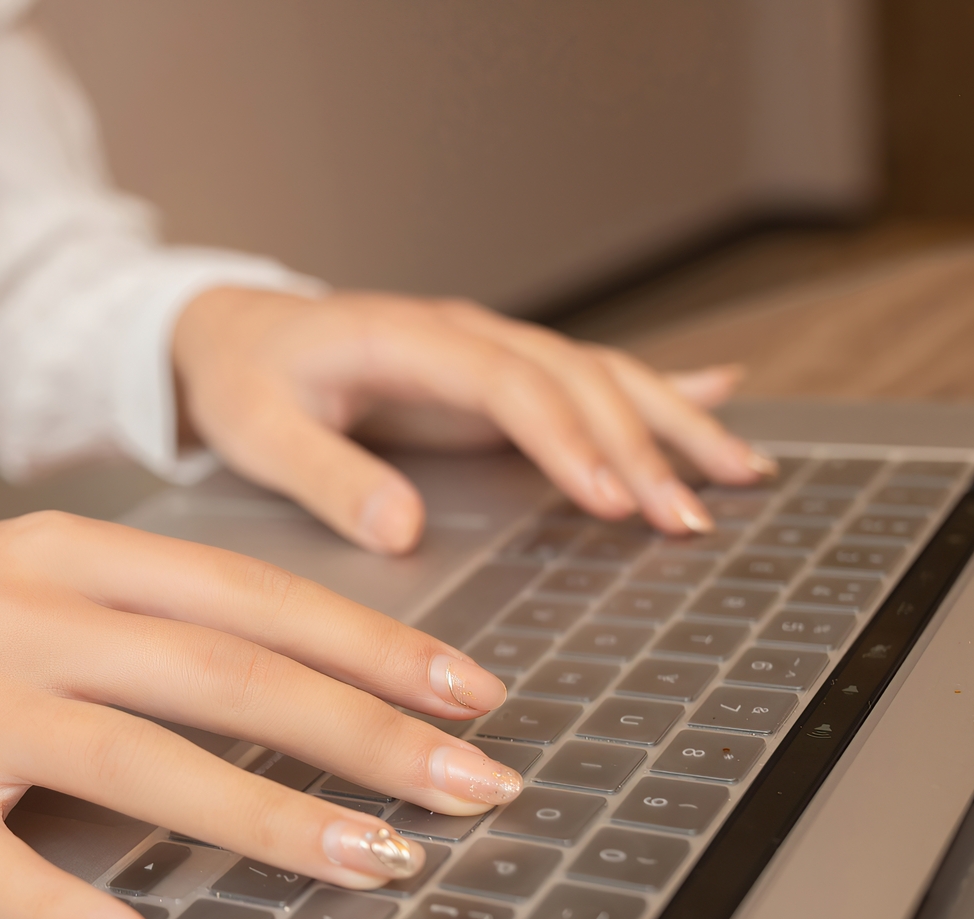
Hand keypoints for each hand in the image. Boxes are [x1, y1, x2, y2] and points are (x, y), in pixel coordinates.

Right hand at [0, 513, 521, 918]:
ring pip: (131, 760)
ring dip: (265, 817)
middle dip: (364, 731)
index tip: (473, 693)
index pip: (250, 596)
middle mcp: (28, 618)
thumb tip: (318, 671)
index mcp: (74, 554)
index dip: (371, 646)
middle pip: (219, 673)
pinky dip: (62, 905)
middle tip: (477, 783)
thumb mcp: (38, 574)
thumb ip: (158, 610)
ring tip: (375, 863)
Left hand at [172, 287, 770, 552]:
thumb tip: (400, 529)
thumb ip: (325, 477)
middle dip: (641, 448)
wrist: (235, 334)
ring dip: (671, 423)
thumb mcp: (258, 432)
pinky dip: (659, 386)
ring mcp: (487, 349)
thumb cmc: (245, 381)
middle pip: (574, 380)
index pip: (508, 385)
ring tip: (739, 474)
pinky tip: (723, 395)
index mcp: (406, 340)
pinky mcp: (497, 374)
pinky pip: (589, 375)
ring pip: (600, 375)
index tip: (608, 498)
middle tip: (690, 517)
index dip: (566, 438)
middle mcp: (464, 335)